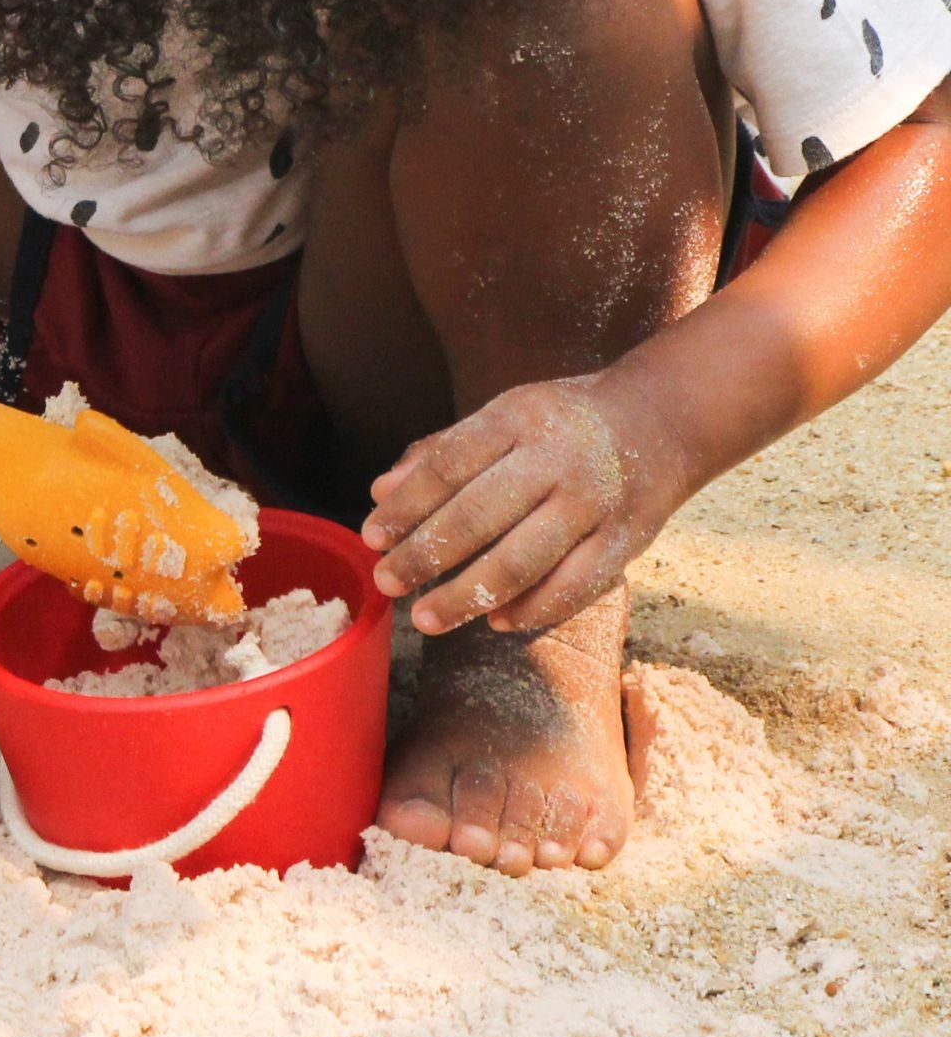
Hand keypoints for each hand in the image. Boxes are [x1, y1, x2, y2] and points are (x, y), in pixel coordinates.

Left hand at [360, 368, 692, 634]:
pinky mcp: (627, 541)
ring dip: (467, 595)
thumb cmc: (562, 421)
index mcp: (518, 417)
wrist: (663, 419)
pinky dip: (531, 610)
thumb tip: (380, 491)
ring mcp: (596, 502)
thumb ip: (442, 451)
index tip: (371, 537)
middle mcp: (557, 458)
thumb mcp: (503, 415)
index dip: (405, 506)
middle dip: (425, 555)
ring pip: (523, 560)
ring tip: (425, 618)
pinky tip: (493, 621)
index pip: (448, 466)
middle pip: (479, 515)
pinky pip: (573, 588)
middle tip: (386, 583)